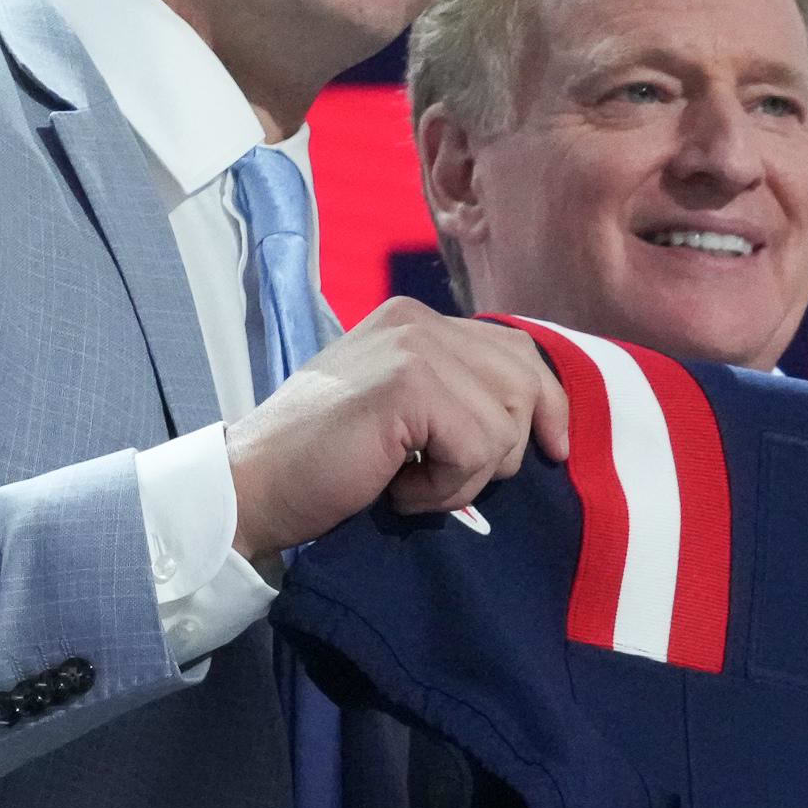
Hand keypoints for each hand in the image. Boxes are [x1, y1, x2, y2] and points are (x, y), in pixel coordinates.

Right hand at [225, 299, 573, 562]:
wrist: (252, 487)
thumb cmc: (322, 463)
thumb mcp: (398, 411)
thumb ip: (452, 392)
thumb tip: (536, 414)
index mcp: (415, 319)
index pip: (517, 349)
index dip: (546, 403)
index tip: (555, 449)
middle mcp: (418, 320)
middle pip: (524, 382)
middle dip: (506, 448)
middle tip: (449, 479)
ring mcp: (413, 347)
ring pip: (505, 424)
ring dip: (466, 477)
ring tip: (408, 482)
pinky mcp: (410, 385)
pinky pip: (477, 450)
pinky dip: (444, 489)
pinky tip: (397, 488)